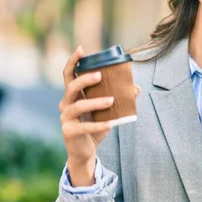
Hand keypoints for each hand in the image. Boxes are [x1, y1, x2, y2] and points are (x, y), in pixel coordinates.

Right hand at [59, 46, 140, 185]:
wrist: (85, 152)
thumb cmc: (95, 126)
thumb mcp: (107, 112)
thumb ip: (119, 99)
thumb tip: (136, 88)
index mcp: (73, 96)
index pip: (68, 75)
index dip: (73, 61)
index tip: (81, 49)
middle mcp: (65, 104)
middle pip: (71, 87)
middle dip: (84, 79)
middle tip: (100, 75)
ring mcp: (65, 118)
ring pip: (78, 106)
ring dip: (95, 102)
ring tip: (112, 100)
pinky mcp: (69, 132)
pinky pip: (85, 127)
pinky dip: (99, 124)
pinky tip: (112, 123)